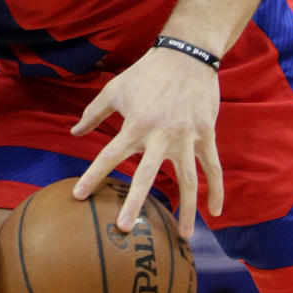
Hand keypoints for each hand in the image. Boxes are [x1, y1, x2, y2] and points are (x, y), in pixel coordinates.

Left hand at [70, 47, 223, 238]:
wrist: (186, 55)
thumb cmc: (146, 72)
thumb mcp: (115, 89)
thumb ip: (93, 113)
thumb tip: (74, 132)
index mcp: (135, 124)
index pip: (109, 155)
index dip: (93, 176)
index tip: (79, 196)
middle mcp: (160, 135)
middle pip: (145, 175)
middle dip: (134, 203)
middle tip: (125, 229)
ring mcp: (186, 137)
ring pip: (187, 180)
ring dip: (187, 210)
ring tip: (184, 237)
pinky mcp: (206, 135)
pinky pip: (214, 168)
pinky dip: (217, 190)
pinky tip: (217, 212)